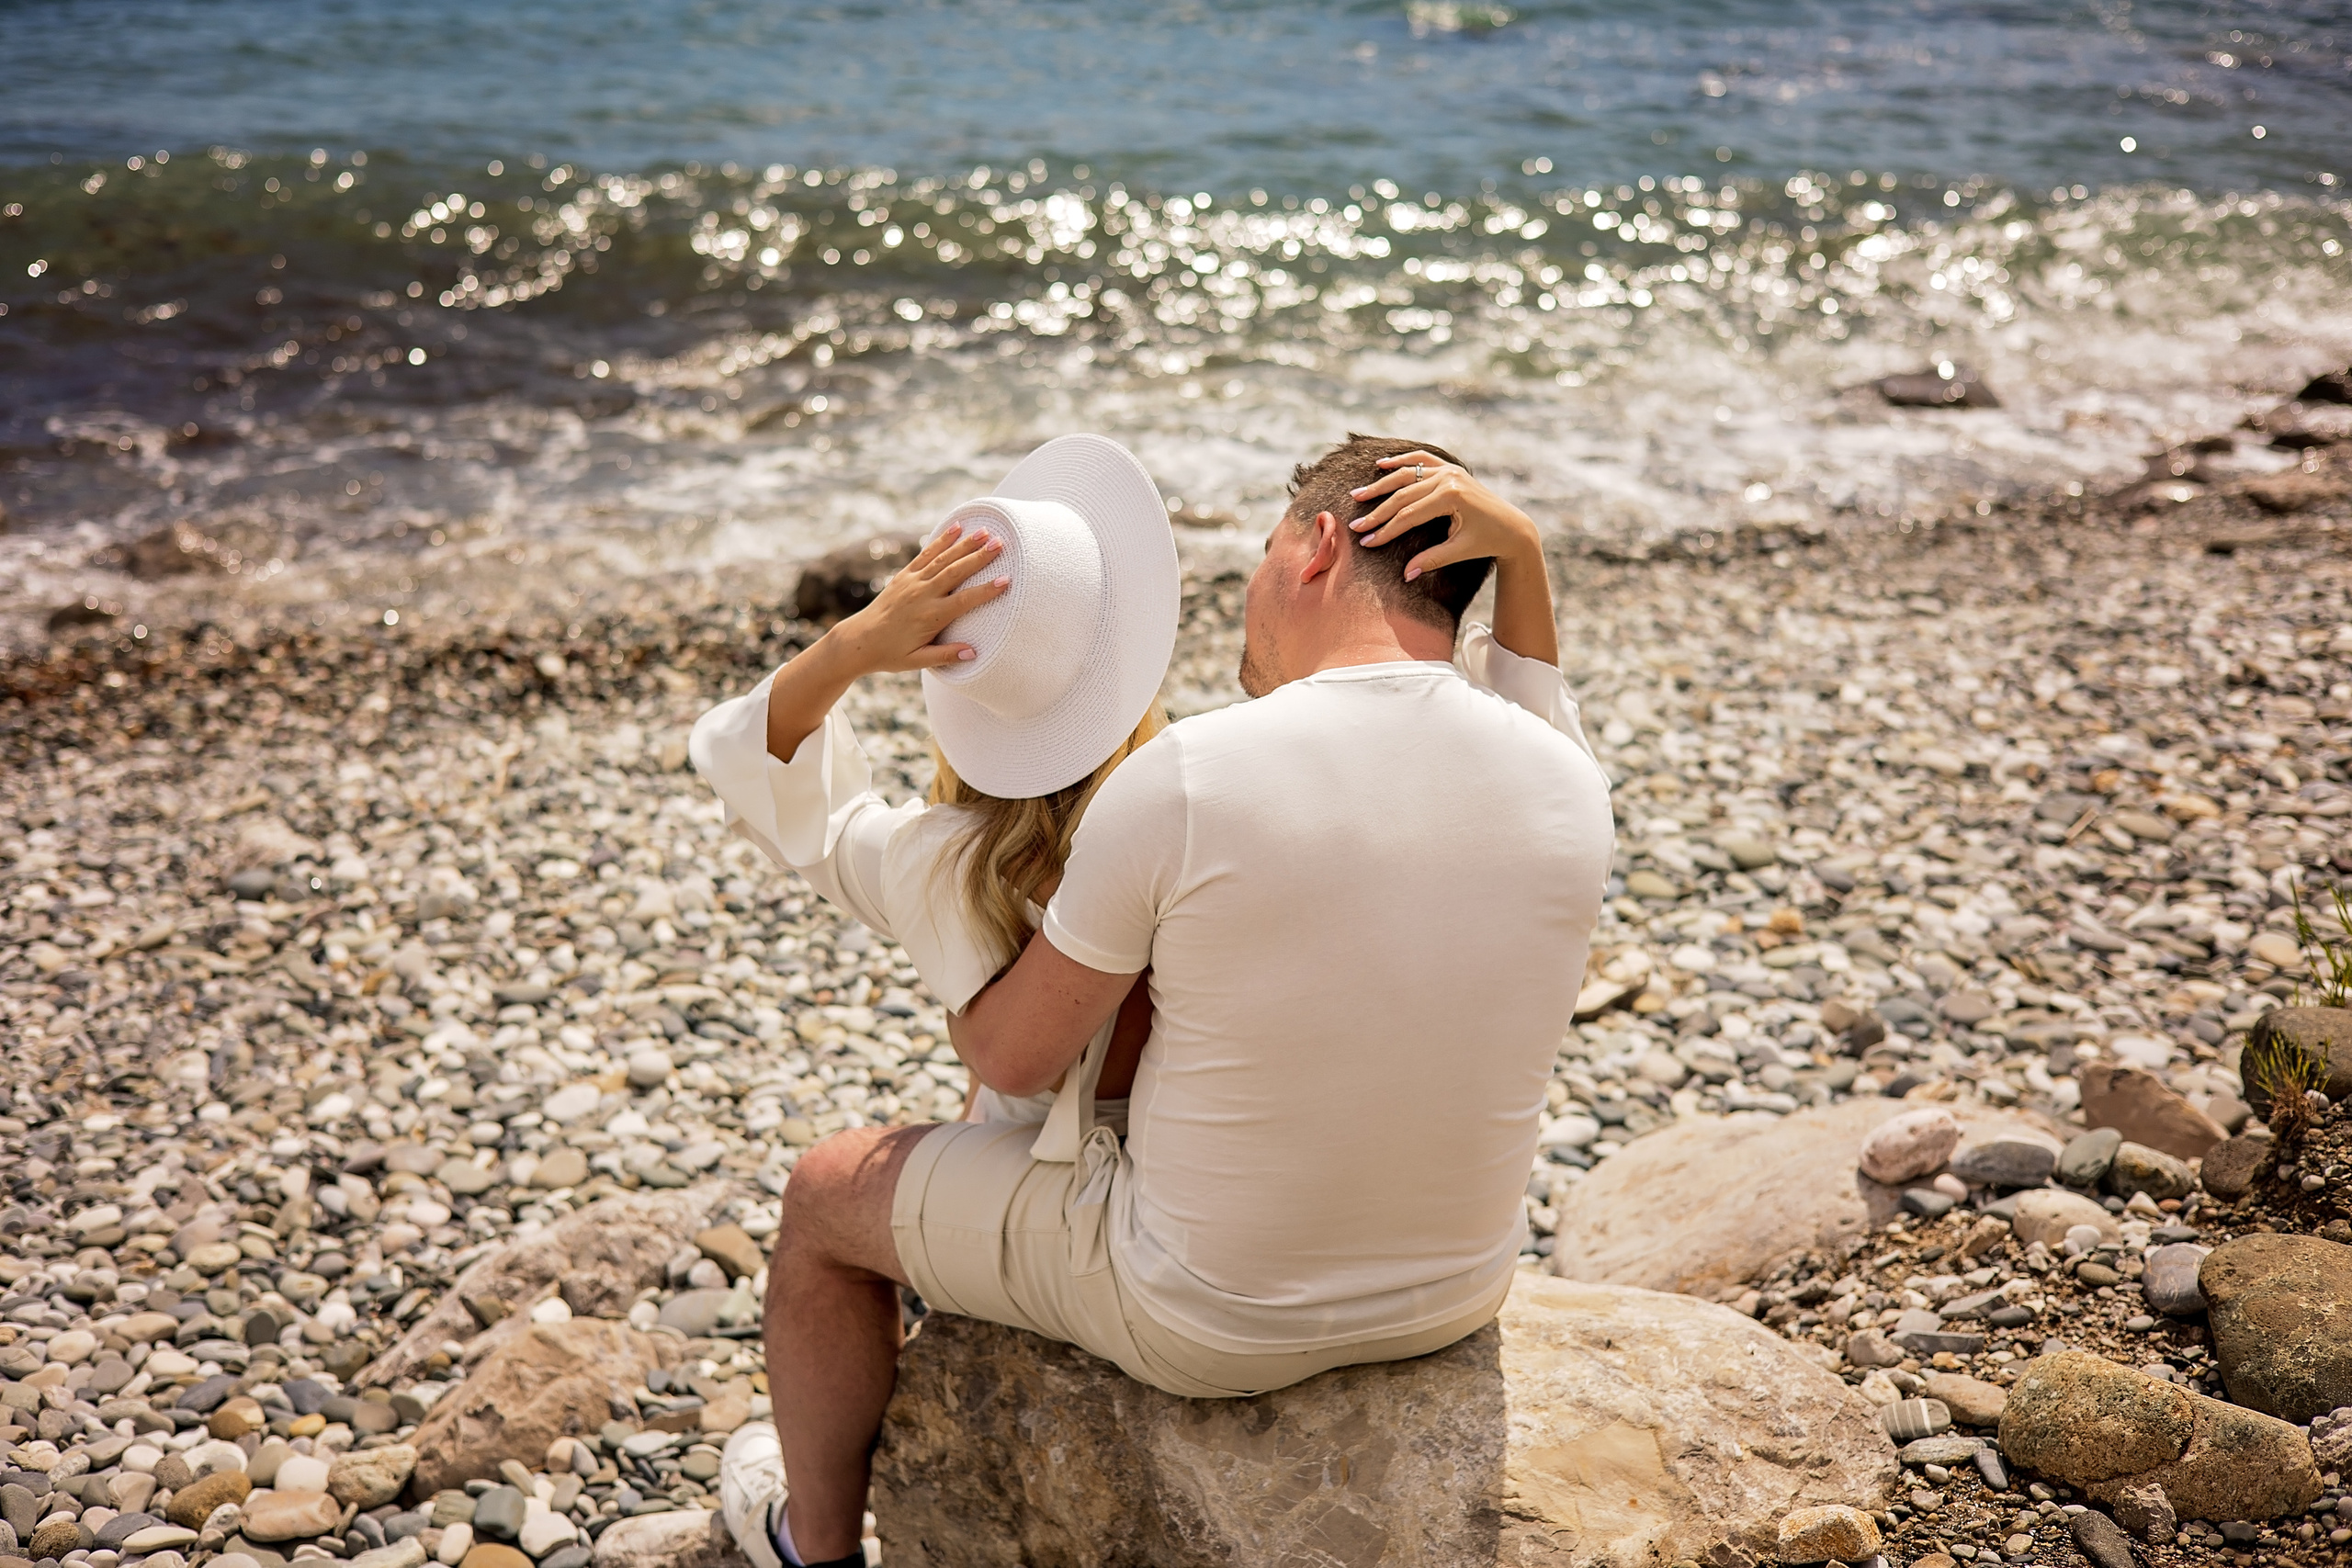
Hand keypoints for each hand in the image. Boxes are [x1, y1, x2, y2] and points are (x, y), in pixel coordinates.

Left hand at [833, 523, 1009, 672]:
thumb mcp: (917, 661)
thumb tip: (973, 652)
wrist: (859, 640)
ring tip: (985, 531)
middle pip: (956, 572)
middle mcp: (922, 595)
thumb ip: (946, 656)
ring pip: (943, 559)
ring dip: (965, 544)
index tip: (1006, 580)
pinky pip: (925, 554)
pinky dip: (941, 540)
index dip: (986, 590)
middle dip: (979, 557)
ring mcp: (912, 582)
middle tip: (1000, 543)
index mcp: (930, 617)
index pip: (964, 600)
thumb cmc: (890, 654)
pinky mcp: (904, 576)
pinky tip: (956, 528)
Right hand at [1346, 452, 1539, 582]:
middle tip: (1355, 526)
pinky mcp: (1451, 469)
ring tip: (1358, 495)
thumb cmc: (1488, 541)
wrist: (1513, 527)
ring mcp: (1450, 470)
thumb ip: (1432, 560)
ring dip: (1381, 485)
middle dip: (1377, 512)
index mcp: (1451, 497)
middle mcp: (1449, 478)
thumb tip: (1405, 575)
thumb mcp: (1459, 551)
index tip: (1366, 542)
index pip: (1408, 515)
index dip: (1386, 530)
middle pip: (1403, 495)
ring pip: (1407, 475)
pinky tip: (1381, 464)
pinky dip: (1402, 461)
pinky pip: (1422, 460)